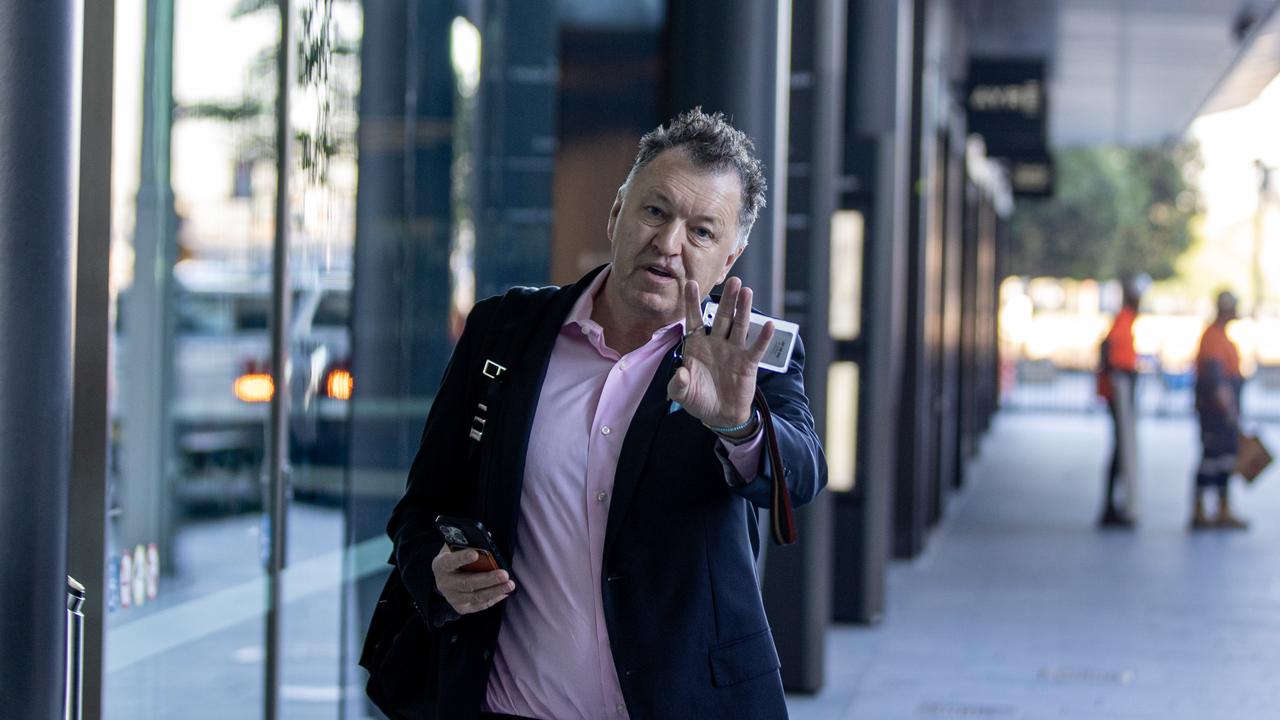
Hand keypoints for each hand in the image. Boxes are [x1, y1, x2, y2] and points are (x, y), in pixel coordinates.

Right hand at [430, 545, 514, 614]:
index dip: (462, 557)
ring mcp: (452, 597)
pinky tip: (505, 592)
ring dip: (495, 590)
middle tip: (504, 574)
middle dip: (488, 579)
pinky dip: (494, 598)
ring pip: (476, 596)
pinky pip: (480, 605)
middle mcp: (444, 583)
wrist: (445, 579)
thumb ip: (468, 543)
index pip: (450, 561)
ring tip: (510, 585)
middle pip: (467, 582)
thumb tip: (489, 538)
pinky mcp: (461, 608)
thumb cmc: (454, 559)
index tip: (475, 553)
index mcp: (441, 565)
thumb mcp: (455, 548)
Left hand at [668, 277, 774, 430]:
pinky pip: (756, 348)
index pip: (694, 320)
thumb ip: (678, 384)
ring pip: (739, 326)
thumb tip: (680, 373)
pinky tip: (768, 325)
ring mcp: (733, 351)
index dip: (693, 303)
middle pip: (722, 317)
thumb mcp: (682, 394)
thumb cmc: (698, 400)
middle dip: (727, 300)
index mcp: (697, 346)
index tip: (690, 283)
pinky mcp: (747, 363)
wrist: (719, 415)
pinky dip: (763, 337)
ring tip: (747, 291)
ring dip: (744, 309)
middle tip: (733, 280)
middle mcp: (716, 343)